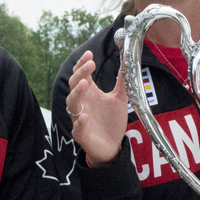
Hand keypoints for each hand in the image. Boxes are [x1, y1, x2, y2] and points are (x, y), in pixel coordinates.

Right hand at [66, 51, 128, 166]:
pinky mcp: (81, 134)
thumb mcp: (120, 99)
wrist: (112, 145)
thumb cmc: (111, 121)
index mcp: (89, 93)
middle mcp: (82, 103)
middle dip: (80, 74)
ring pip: (72, 104)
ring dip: (77, 93)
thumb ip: (122, 82)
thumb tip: (127, 63)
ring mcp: (79, 118)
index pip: (81, 75)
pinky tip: (85, 116)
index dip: (83, 64)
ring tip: (85, 84)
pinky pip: (77, 127)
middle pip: (74, 85)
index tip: (90, 54)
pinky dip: (80, 122)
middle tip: (90, 64)